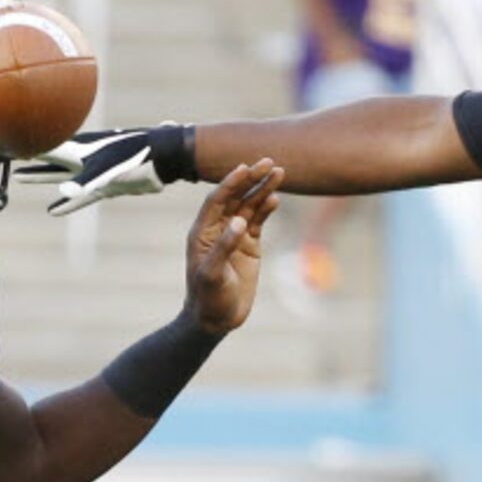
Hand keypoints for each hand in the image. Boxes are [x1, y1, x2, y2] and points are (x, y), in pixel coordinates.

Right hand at [18, 125, 194, 215]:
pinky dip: (66, 203)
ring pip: (59, 175)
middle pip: (46, 158)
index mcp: (78, 149)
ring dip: (41, 178)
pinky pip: (79, 196)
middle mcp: (82, 157)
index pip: (42, 146)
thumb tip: (64, 193)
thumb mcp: (107, 172)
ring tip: (22, 179)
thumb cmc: (136, 158)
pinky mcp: (105, 185)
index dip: (21, 144)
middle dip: (25, 159)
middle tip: (2, 157)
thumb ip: (85, 184)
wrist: (164, 158)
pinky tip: (54, 209)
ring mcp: (93, 171)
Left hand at [183, 161, 283, 336]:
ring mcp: (234, 235)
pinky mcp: (248, 245)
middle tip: (269, 162)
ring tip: (279, 172)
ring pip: (250, 206)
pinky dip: (267, 209)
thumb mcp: (213, 274)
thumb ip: (224, 246)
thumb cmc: (208, 298)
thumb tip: (238, 221)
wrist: (216, 319)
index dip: (230, 183)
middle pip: (235, 197)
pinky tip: (276, 198)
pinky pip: (258, 222)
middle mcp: (217, 228)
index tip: (245, 168)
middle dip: (251, 179)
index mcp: (202, 232)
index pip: (217, 200)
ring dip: (263, 189)